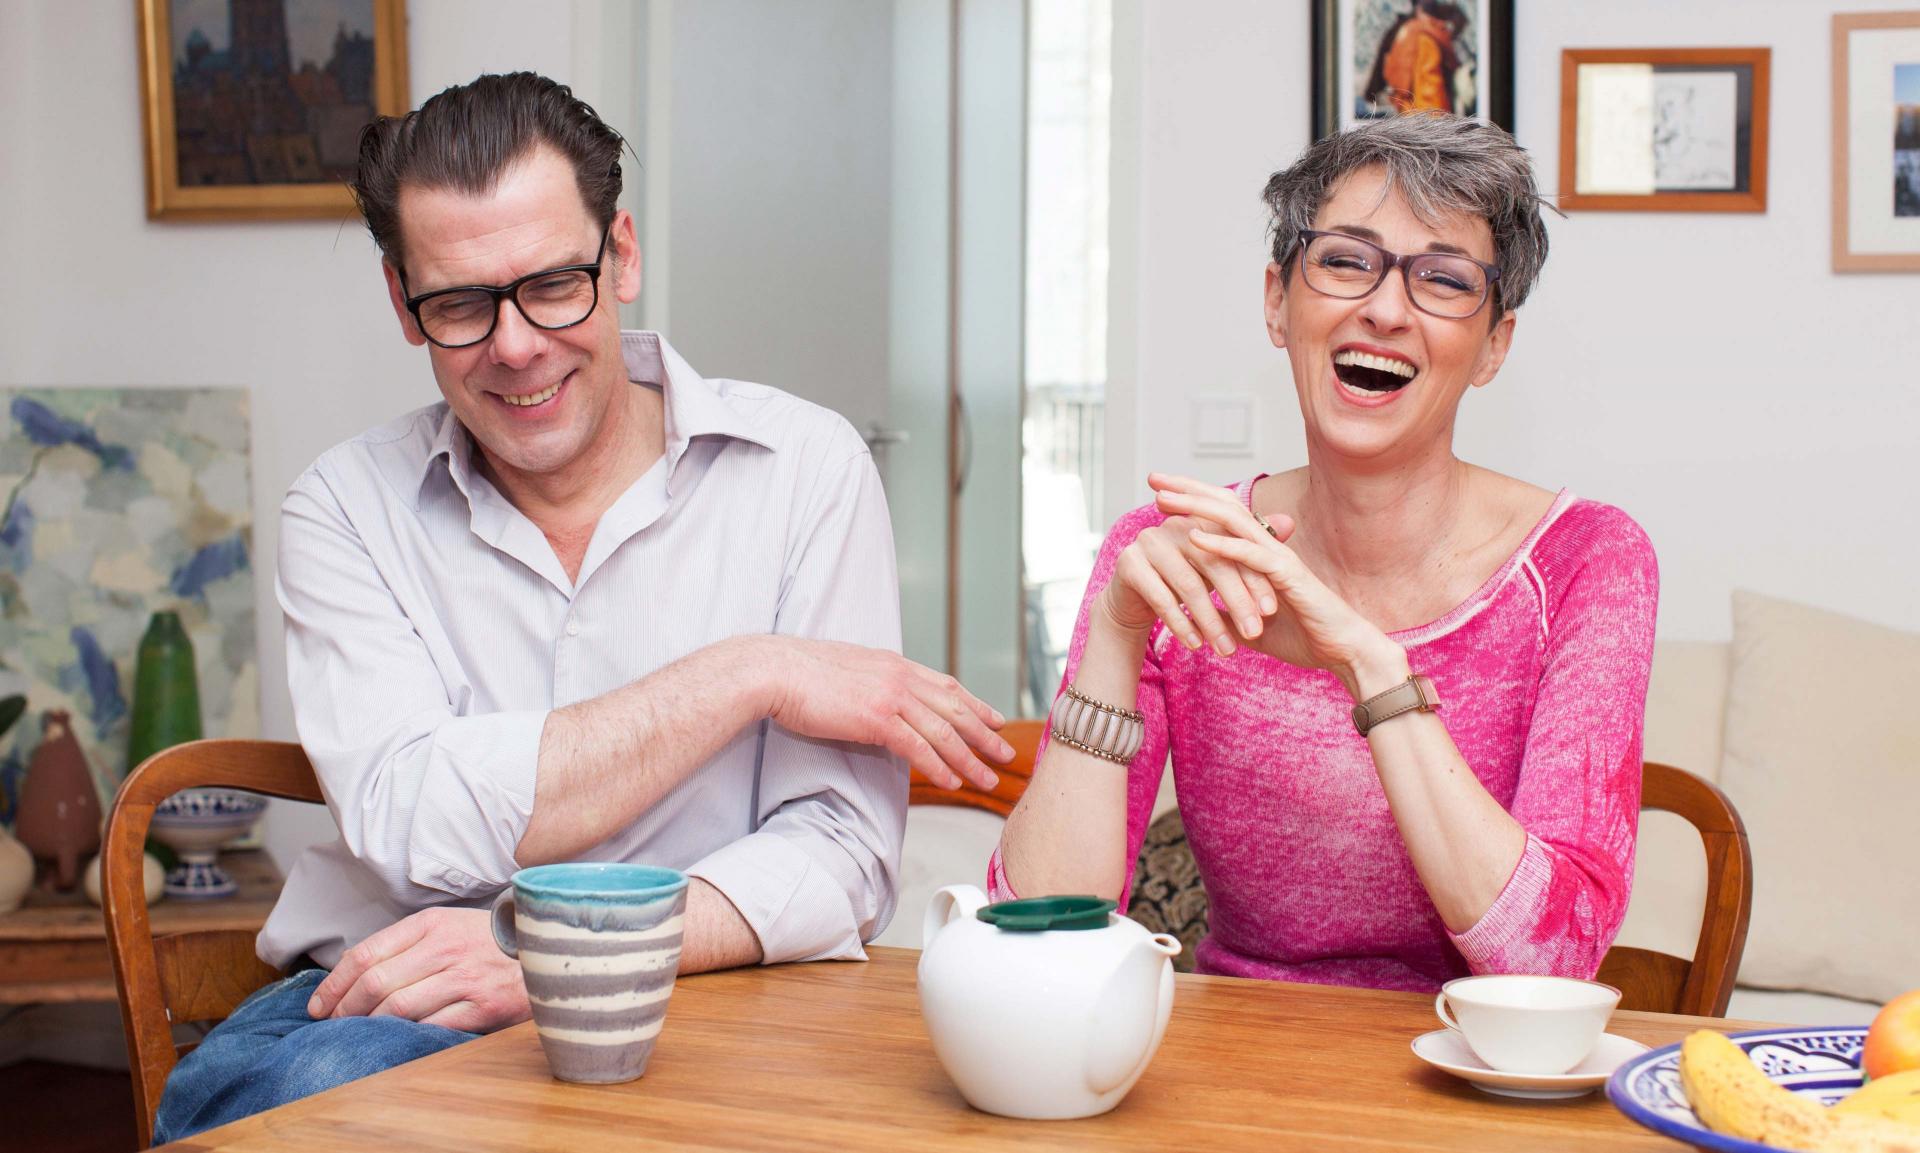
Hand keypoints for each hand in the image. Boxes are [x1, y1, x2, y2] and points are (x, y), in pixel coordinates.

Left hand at [307, 907, 529, 1033]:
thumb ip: (404, 943)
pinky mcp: (481, 1006)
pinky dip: (407, 1036)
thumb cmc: (488, 942)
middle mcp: (445, 948)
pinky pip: (431, 1026)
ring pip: (398, 1007)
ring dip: (371, 1026)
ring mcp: (464, 978)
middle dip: (345, 1009)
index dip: (335, 983)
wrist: (547, 950)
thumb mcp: (447, 926)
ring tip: (359, 1034)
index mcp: (431, 924)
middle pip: (376, 982)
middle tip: (332, 1024)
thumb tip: (353, 965)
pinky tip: (397, 1039)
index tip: (319, 1005)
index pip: (367, 953)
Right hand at [760, 637, 1012, 791]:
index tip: (995, 718)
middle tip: (1005, 754)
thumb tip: (880, 704)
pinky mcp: (876, 718)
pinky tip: (951, 782)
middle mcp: (899, 676)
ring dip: (969, 759)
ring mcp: (890, 695)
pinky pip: (917, 747)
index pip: (946, 685)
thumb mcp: (847, 671)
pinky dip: (938, 766)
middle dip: (985, 734)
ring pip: (943, 732)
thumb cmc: (799, 673)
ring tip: (988, 779)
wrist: (774, 670)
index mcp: (893, 663)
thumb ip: (872, 685)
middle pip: (955, 709)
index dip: (975, 704)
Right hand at [1096, 475, 1296, 655]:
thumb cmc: (1183, 581)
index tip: (1271, 611)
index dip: (1254, 578)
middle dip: (1237, 601)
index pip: (1234, 548)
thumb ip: (1251, 546)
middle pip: (1215, 565)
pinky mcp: (1129, 564)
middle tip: (1254, 631)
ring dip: (1211, 621)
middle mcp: (1175, 526)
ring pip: (1189, 585)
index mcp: (1201, 520)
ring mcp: (1149, 542)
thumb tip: (1290, 521)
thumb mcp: (1219, 565)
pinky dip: (1181, 624)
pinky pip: (1161, 598)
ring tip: (1226, 649)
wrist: (1133, 601)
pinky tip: (1196, 644)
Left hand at [1149, 474, 1408, 698]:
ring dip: (1196, 508)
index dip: (1193, 501)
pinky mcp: (1289, 577)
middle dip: (1188, 490)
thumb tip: (1200, 615)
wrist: (1346, 653)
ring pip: (1234, 521)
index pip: (1224, 517)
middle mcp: (1270, 548)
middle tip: (1153, 477)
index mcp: (1262, 555)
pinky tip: (1194, 537)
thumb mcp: (1251, 627)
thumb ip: (1227, 614)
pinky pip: (1251, 556)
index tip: (1159, 492)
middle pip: (1225, 506)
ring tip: (1163, 500)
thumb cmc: (1306, 638)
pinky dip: (1221, 545)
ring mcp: (1281, 559)